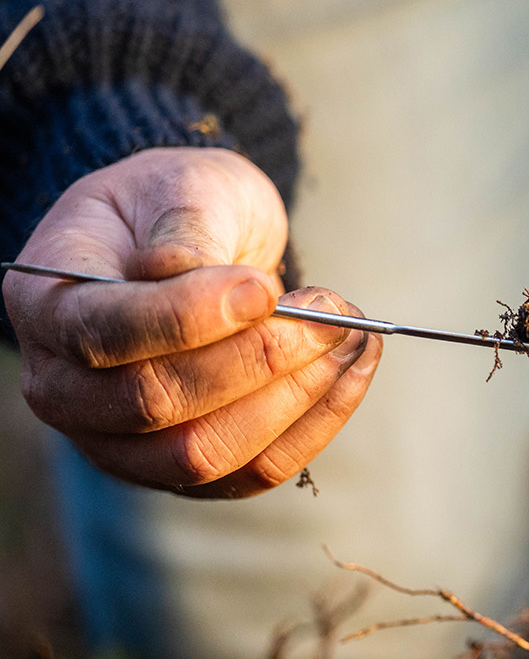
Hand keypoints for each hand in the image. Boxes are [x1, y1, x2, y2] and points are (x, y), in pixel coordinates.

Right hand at [2, 147, 381, 497]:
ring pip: (206, 452)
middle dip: (259, 359)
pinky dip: (316, 423)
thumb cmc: (179, 207)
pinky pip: (254, 471)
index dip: (188, 317)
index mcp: (45, 304)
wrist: (192, 243)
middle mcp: (65, 387)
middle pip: (156, 403)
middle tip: (331, 312)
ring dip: (295, 397)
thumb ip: (185, 228)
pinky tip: (352, 369)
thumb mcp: (180, 188)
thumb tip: (185, 273)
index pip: (101, 332)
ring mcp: (121, 441)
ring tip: (351, 336)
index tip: (263, 287)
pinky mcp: (186, 471)